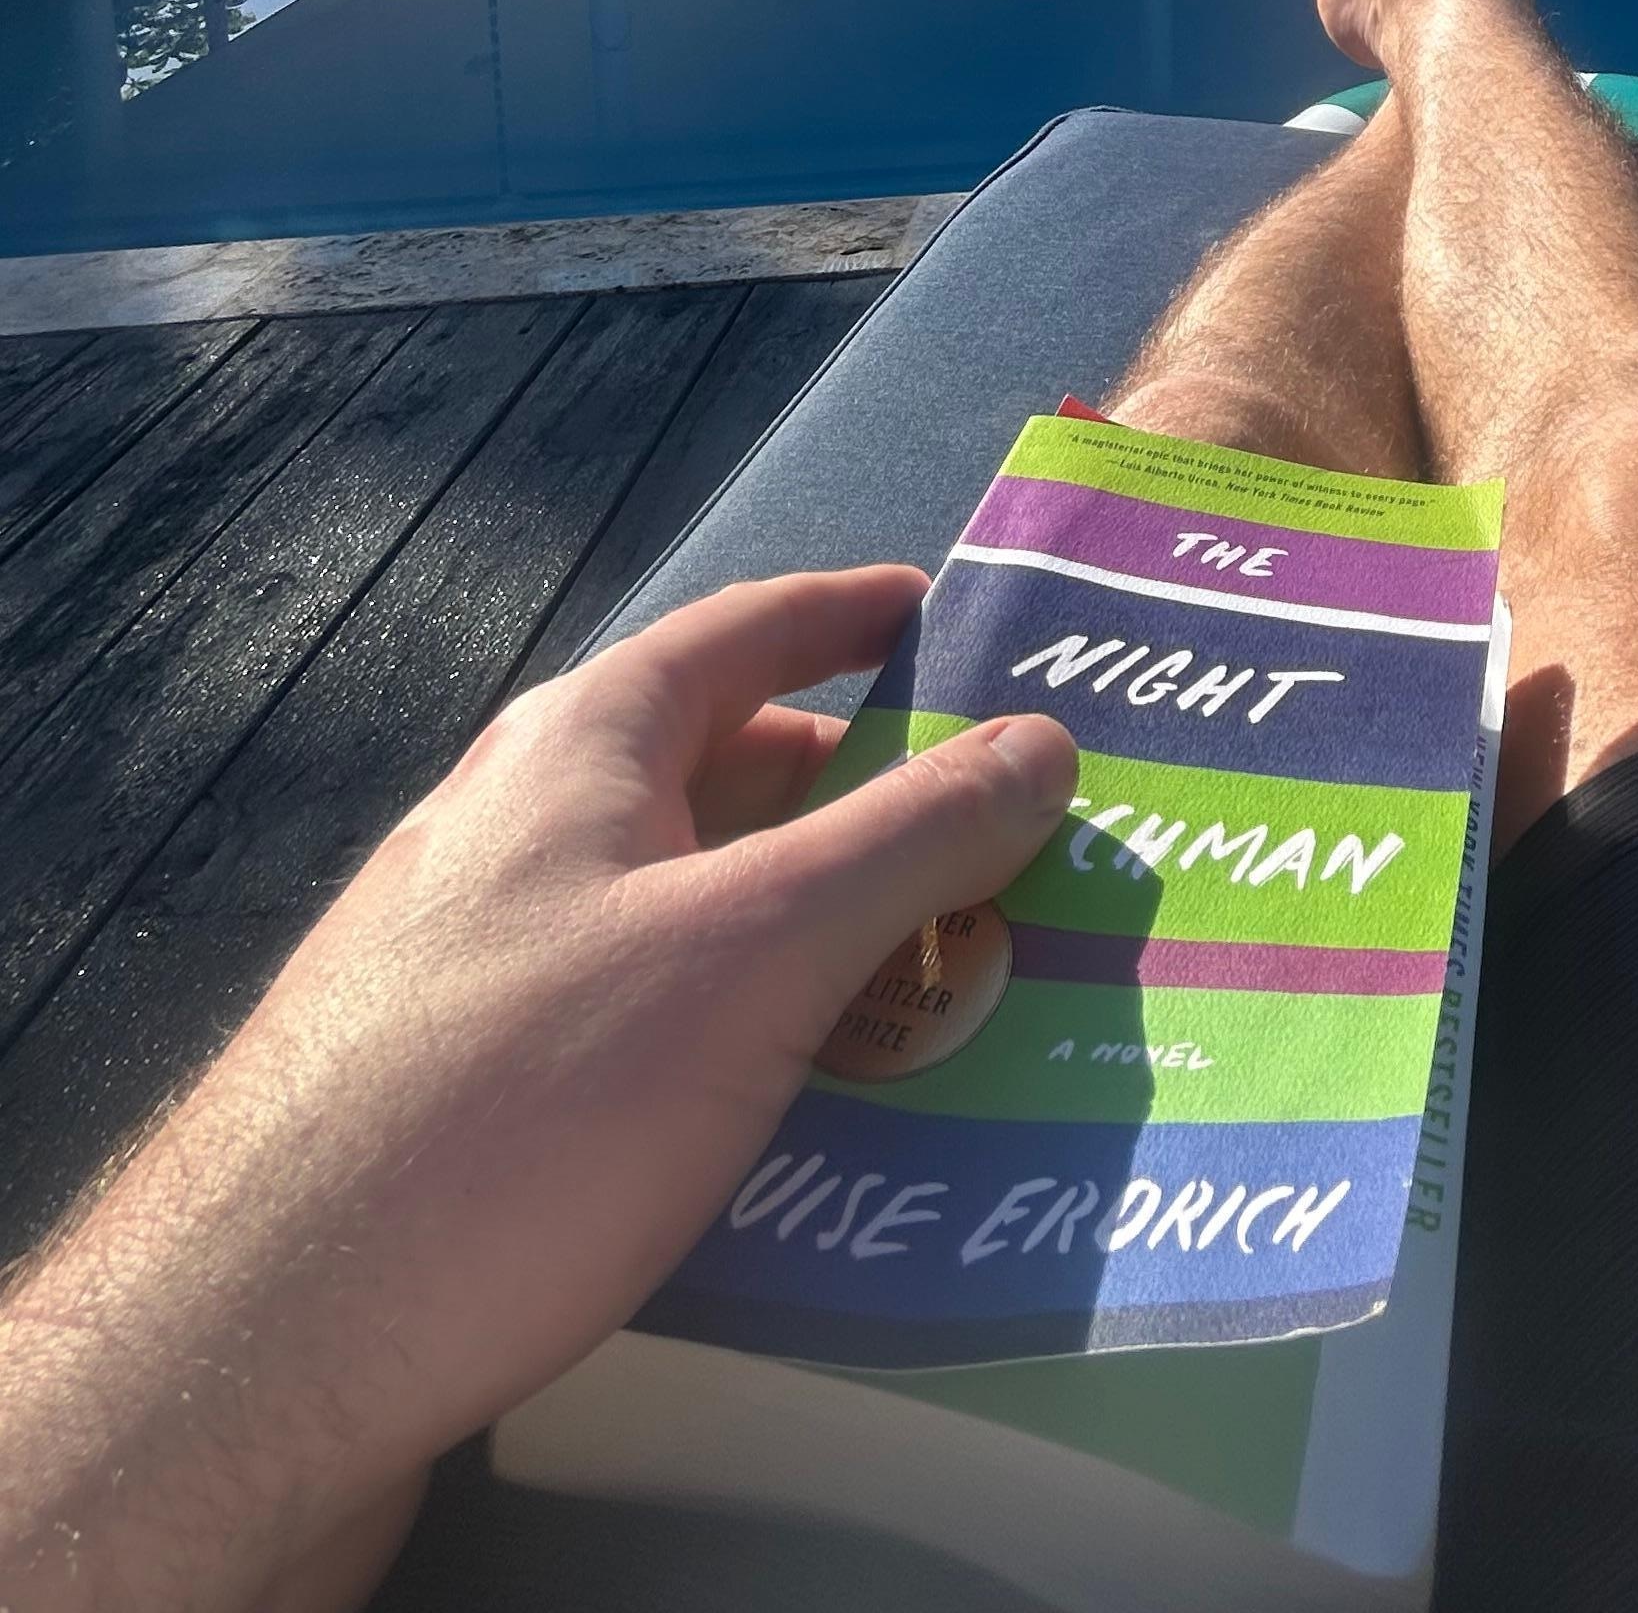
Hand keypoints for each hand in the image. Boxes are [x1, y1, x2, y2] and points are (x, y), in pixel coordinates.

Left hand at [0, 569, 1076, 1612]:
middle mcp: (519, 830)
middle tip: (1007, 855)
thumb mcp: (751, 953)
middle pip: (725, 783)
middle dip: (868, 812)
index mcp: (578, 747)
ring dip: (815, 949)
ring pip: (687, 924)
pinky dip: (746, 1050)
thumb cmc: (519, 1103)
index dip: (857, 616)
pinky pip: (643, 1034)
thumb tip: (1044, 737)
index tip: (958, 622)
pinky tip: (818, 1133)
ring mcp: (479, 970)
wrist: (261, 1353)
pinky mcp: (463, 1103)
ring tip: (950, 1005)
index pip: (745, 631)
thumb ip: (908, 841)